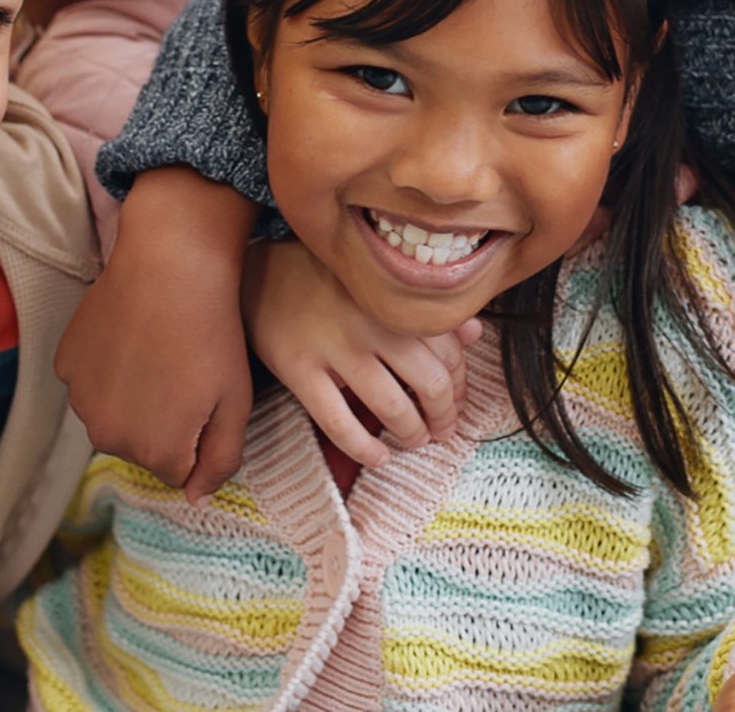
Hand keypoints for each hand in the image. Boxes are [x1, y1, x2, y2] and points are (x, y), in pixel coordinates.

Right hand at [56, 167, 256, 497]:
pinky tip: (130, 337)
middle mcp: (108, 438)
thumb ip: (220, 461)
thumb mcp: (237, 404)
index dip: (197, 434)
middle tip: (184, 371)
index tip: (205, 396)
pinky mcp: (65, 363)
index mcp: (155, 453)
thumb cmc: (215, 335)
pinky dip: (106, 369)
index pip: (178, 469)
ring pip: (112, 415)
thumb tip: (194, 498)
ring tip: (157, 352)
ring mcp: (80, 400)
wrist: (172, 266)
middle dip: (163, 421)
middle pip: (141, 446)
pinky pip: (90, 382)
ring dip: (131, 397)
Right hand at [244, 238, 481, 471]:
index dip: (459, 385)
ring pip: (391, 406)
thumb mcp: (378, 287)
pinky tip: (377, 458)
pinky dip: (364, 449)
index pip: (449, 352)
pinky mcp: (299, 369)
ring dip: (411, 433)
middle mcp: (372, 321)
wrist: (258, 276)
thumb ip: (425, 310)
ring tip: (413, 441)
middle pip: (430, 382)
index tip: (455, 402)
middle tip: (441, 430)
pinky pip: (339, 422)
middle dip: (443, 415)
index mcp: (395, 299)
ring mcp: (335, 347)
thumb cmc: (327, 283)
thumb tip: (475, 333)